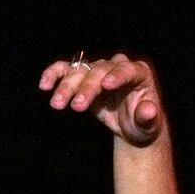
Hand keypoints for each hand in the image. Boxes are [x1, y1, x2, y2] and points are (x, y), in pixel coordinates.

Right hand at [39, 53, 164, 147]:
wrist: (131, 126)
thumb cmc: (143, 124)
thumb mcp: (149, 125)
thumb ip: (148, 117)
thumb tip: (149, 110)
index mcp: (138, 73)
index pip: (126, 70)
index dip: (117, 76)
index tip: (107, 85)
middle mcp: (118, 67)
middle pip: (99, 71)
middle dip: (86, 88)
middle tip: (75, 107)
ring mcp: (99, 70)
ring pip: (81, 71)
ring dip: (67, 86)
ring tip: (57, 104)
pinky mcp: (84, 77)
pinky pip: (67, 70)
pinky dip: (54, 74)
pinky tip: (45, 84)